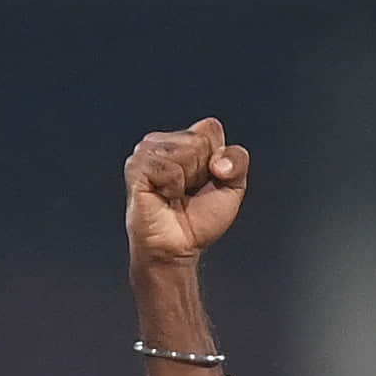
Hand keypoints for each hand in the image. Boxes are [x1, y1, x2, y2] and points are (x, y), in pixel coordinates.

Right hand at [125, 118, 248, 270]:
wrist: (178, 248)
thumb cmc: (199, 220)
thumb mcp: (233, 187)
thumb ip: (238, 161)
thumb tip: (218, 163)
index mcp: (185, 140)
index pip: (210, 128)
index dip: (218, 158)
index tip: (207, 180)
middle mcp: (163, 142)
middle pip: (198, 140)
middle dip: (201, 172)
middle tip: (188, 192)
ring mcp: (146, 152)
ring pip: (184, 151)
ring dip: (186, 181)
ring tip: (175, 195)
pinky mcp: (136, 167)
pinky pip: (169, 168)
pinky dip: (172, 187)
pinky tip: (163, 196)